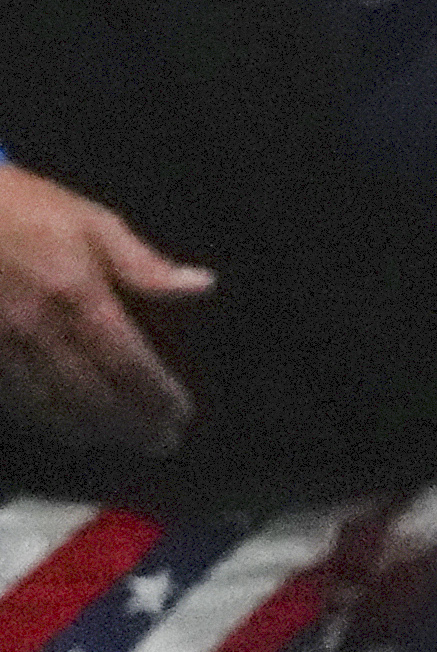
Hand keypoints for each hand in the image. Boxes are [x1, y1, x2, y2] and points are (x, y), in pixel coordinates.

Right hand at [0, 160, 212, 456]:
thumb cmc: (25, 208)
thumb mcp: (92, 221)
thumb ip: (144, 264)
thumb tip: (202, 285)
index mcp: (78, 296)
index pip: (127, 361)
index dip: (155, 394)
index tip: (181, 415)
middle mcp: (40, 331)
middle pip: (92, 394)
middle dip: (129, 423)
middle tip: (161, 443)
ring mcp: (3, 347)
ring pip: (50, 405)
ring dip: (90, 429)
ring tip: (120, 442)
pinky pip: (14, 398)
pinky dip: (45, 419)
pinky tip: (65, 427)